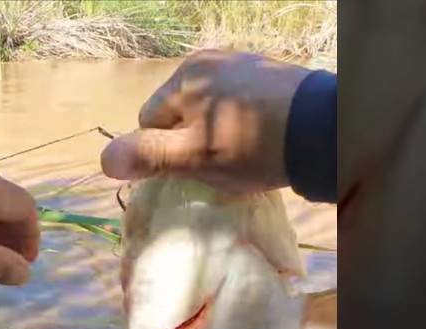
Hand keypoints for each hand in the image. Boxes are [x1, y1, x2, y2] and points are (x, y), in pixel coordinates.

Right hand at [100, 50, 311, 192]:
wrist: (321, 130)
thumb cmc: (250, 146)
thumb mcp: (193, 157)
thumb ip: (149, 156)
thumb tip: (104, 159)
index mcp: (183, 76)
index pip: (149, 121)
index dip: (163, 152)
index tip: (190, 171)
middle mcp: (209, 60)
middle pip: (181, 112)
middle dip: (191, 140)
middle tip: (219, 166)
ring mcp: (242, 63)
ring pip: (211, 109)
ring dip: (218, 133)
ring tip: (244, 156)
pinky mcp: (271, 74)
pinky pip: (240, 103)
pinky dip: (244, 123)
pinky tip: (263, 141)